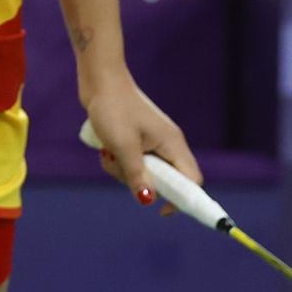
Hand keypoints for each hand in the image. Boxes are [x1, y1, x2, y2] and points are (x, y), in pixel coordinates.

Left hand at [85, 73, 201, 215]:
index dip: (183, 200)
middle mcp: (167, 144)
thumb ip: (136, 175)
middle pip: (165, 180)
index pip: (192, 180)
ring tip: (108, 153)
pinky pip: (133, 162)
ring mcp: (152, 141)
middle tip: (120, 167)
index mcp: (172, 144)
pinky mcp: (137, 139)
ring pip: (145, 173)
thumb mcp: (123, 146)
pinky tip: (105, 148)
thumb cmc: (113, 108)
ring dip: (123, 172)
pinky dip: (119, 161)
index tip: (161, 212)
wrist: (99, 80)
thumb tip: (148, 201)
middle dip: (141, 183)